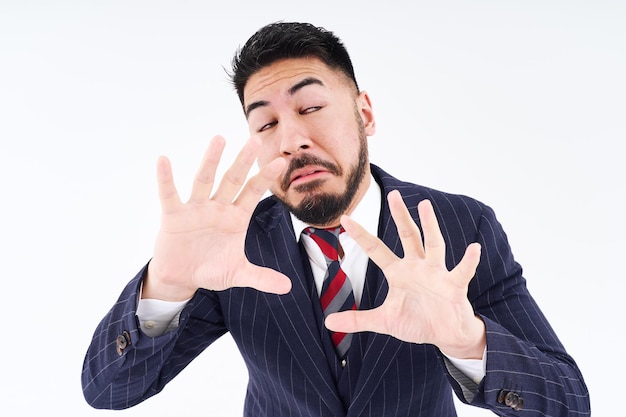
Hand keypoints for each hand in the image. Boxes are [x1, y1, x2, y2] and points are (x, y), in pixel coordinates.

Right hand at [143, 135, 290, 300]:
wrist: (182, 278)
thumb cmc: (211, 270)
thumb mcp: (238, 274)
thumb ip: (261, 278)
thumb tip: (287, 287)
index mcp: (236, 218)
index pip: (253, 193)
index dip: (265, 178)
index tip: (281, 161)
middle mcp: (218, 208)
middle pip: (232, 180)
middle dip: (243, 161)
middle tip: (255, 139)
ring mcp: (196, 209)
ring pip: (204, 181)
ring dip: (211, 160)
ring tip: (219, 138)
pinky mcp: (174, 216)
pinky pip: (169, 194)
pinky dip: (165, 178)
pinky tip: (163, 160)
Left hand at [326, 190, 484, 358]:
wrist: (446, 335)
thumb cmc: (417, 322)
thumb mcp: (385, 321)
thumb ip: (358, 320)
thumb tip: (328, 322)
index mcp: (398, 273)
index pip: (376, 249)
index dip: (361, 234)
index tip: (345, 218)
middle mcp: (417, 266)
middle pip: (408, 236)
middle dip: (400, 216)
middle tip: (393, 194)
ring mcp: (436, 273)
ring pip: (433, 244)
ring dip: (430, 226)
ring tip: (425, 205)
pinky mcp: (454, 285)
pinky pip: (462, 270)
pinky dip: (469, 260)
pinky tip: (473, 248)